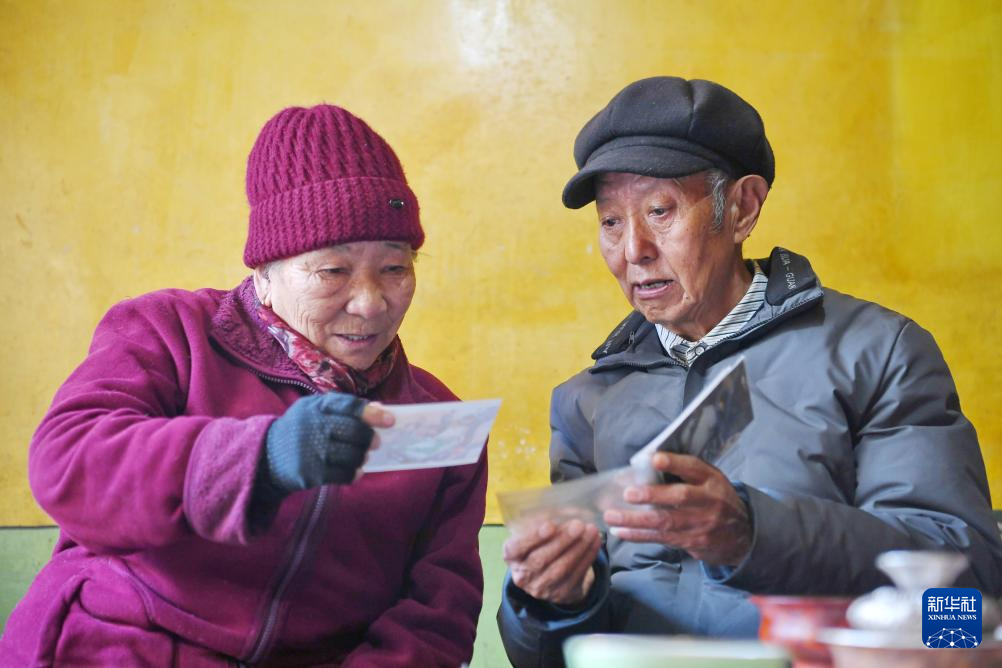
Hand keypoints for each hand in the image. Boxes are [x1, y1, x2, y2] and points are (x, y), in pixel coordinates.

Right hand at [262, 393, 394, 493]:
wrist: (265, 456)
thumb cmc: (300, 430)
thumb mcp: (316, 412)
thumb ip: (345, 409)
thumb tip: (380, 407)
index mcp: (315, 406)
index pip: (349, 406)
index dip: (372, 413)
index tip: (390, 420)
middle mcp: (312, 425)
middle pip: (353, 431)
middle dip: (370, 438)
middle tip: (376, 442)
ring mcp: (310, 450)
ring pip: (352, 454)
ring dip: (363, 456)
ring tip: (363, 456)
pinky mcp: (310, 472)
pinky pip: (343, 474)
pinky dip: (355, 473)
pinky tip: (356, 471)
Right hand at [503, 519, 600, 605]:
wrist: (547, 573)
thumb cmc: (538, 544)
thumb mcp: (533, 533)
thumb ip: (542, 521)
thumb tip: (565, 509)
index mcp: (511, 556)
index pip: (516, 548)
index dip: (533, 537)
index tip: (550, 525)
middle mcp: (522, 575)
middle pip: (541, 559)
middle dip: (563, 540)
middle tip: (579, 525)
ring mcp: (541, 588)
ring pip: (561, 568)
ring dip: (579, 548)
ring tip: (591, 530)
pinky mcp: (560, 594)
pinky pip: (576, 575)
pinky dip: (587, 557)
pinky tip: (594, 542)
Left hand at [604, 452, 751, 565]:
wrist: (742, 535)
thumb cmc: (716, 499)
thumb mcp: (710, 480)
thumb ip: (685, 472)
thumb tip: (644, 464)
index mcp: (712, 480)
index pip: (693, 468)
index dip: (674, 463)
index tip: (654, 459)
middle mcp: (709, 501)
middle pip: (680, 497)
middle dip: (652, 495)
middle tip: (628, 493)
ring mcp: (701, 524)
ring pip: (665, 521)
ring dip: (635, 520)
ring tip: (612, 516)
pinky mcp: (692, 542)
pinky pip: (661, 538)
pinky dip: (639, 535)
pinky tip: (620, 531)